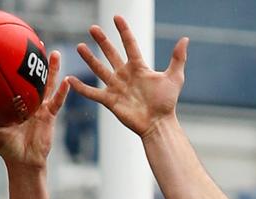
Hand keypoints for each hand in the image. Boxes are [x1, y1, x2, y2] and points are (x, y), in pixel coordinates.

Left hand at [0, 50, 70, 168]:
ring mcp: (41, 108)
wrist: (23, 162)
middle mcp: (28, 102)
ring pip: (48, 84)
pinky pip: (57, 101)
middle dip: (35, 60)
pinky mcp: (50, 116)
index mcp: (15, 102)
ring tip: (55, 53)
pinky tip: (67, 80)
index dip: (13, 65)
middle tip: (36, 42)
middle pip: (33, 76)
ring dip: (53, 69)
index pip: (14, 79)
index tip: (11, 48)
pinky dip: (62, 91)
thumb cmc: (5, 148)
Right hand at [67, 15, 187, 138]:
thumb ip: (177, 58)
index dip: (124, 31)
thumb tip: (185, 39)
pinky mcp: (110, 100)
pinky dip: (81, 87)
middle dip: (102, 41)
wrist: (158, 124)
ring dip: (89, 59)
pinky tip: (70, 79)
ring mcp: (116, 87)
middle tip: (93, 28)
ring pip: (99, 69)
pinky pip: (92, 93)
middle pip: (111, 53)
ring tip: (80, 47)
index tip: (117, 17)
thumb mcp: (174, 78)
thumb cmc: (167, 103)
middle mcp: (125, 75)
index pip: (129, 44)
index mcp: (139, 67)